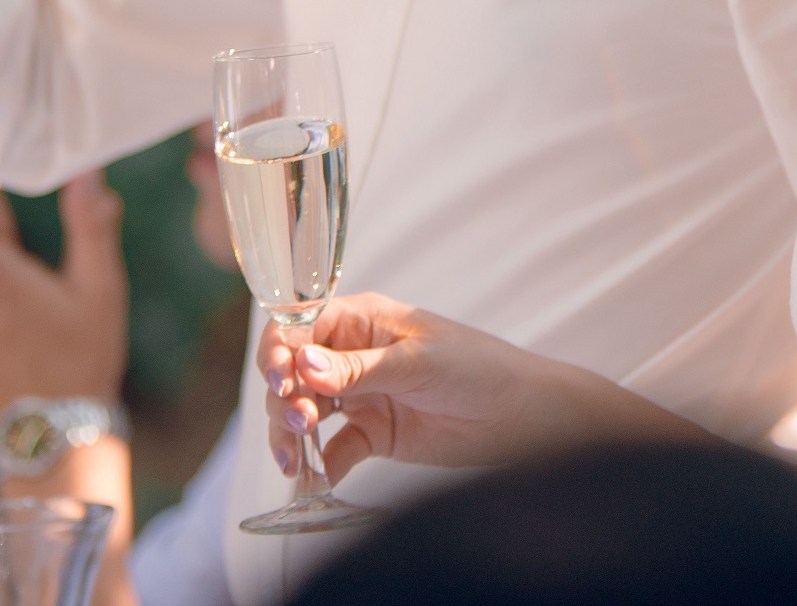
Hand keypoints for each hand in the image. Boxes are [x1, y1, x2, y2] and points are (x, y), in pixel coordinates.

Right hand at [257, 293, 708, 480]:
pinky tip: (315, 479)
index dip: (279, 348)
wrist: (519, 416)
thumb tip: (303, 365)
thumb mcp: (415, 362)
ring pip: (302, 411)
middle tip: (298, 420)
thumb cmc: (476, 367)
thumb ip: (357, 369)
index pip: (300, 325)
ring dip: (290, 433)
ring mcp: (359, 396)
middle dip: (283, 396)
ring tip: (296, 456)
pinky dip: (318, 465)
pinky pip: (330, 450)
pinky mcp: (371, 435)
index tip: (277, 375)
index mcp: (362, 318)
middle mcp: (352, 354)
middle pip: (292, 372)